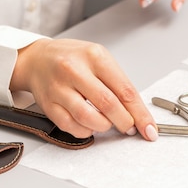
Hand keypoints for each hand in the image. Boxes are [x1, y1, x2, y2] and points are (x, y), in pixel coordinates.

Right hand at [10, 39, 157, 140]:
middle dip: (125, 122)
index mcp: (94, 56)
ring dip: (104, 127)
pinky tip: (90, 124)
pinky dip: (86, 131)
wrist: (38, 59)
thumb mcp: (98, 58)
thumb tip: (137, 112)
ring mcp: (59, 88)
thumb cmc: (72, 58)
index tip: (149, 128)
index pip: (124, 90)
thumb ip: (117, 82)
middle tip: (130, 128)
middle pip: (108, 105)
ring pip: (89, 118)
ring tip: (108, 123)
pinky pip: (71, 127)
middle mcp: (74, 70)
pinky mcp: (48, 104)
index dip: (140, 113)